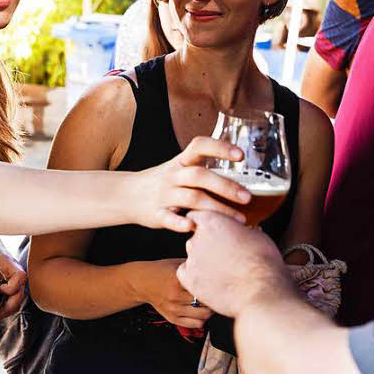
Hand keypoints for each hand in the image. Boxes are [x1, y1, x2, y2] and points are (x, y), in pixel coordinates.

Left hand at [0, 236, 26, 320]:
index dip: (7, 291)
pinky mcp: (9, 281)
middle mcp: (17, 274)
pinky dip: (3, 304)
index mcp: (14, 267)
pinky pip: (10, 296)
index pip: (17, 286)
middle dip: (7, 308)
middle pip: (19, 296)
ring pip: (16, 299)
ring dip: (6, 309)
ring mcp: (14, 279)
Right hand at [131, 258, 211, 328]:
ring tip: (208, 304)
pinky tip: (200, 311)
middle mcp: (175, 297)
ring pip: (203, 316)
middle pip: (206, 304)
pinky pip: (195, 324)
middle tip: (216, 296)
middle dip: (214, 300)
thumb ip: (193, 266)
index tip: (218, 285)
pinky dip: (201, 319)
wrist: (142, 283)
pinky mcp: (172, 318)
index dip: (215, 288)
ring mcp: (173, 309)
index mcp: (178, 281)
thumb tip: (213, 265)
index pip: (204, 288)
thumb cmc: (161, 271)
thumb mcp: (177, 264)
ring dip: (209, 311)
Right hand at [132, 137, 249, 232]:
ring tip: (238, 220)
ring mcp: (163, 194)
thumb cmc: (165, 183)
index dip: (220, 147)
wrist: (127, 195)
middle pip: (199, 175)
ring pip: (190, 198)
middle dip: (225, 186)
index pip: (200, 146)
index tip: (241, 155)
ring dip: (216, 208)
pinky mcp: (156, 214)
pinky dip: (179, 223)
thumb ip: (205, 171)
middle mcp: (173, 175)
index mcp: (181, 161)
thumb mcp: (181, 169)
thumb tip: (242, 178)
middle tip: (247, 197)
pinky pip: (168, 218)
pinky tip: (193, 227)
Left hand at [177, 210, 292, 317]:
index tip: (212, 232)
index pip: (196, 217)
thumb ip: (242, 230)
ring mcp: (191, 259)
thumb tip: (246, 231)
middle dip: (206, 245)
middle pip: (195, 239)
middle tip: (224, 256)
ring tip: (223, 271)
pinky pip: (185, 274)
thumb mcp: (257, 235)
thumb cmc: (262, 262)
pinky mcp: (189, 280)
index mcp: (211, 221)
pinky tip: (210, 279)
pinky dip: (195, 276)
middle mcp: (196, 238)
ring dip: (202, 261)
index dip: (204, 225)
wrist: (261, 291)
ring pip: (192, 257)